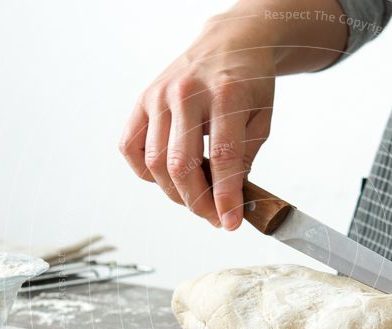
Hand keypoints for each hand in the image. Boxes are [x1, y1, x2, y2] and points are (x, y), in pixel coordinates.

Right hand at [119, 19, 275, 229]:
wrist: (230, 43)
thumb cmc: (249, 83)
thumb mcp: (261, 119)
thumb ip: (244, 159)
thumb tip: (226, 201)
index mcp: (226, 95)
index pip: (223, 158)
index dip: (225, 198)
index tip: (230, 223)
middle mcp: (187, 94)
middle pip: (181, 165)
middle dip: (198, 203)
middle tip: (214, 217)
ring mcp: (159, 96)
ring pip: (154, 162)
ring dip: (174, 193)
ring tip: (196, 198)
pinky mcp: (142, 100)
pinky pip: (130, 147)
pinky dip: (145, 172)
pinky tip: (167, 177)